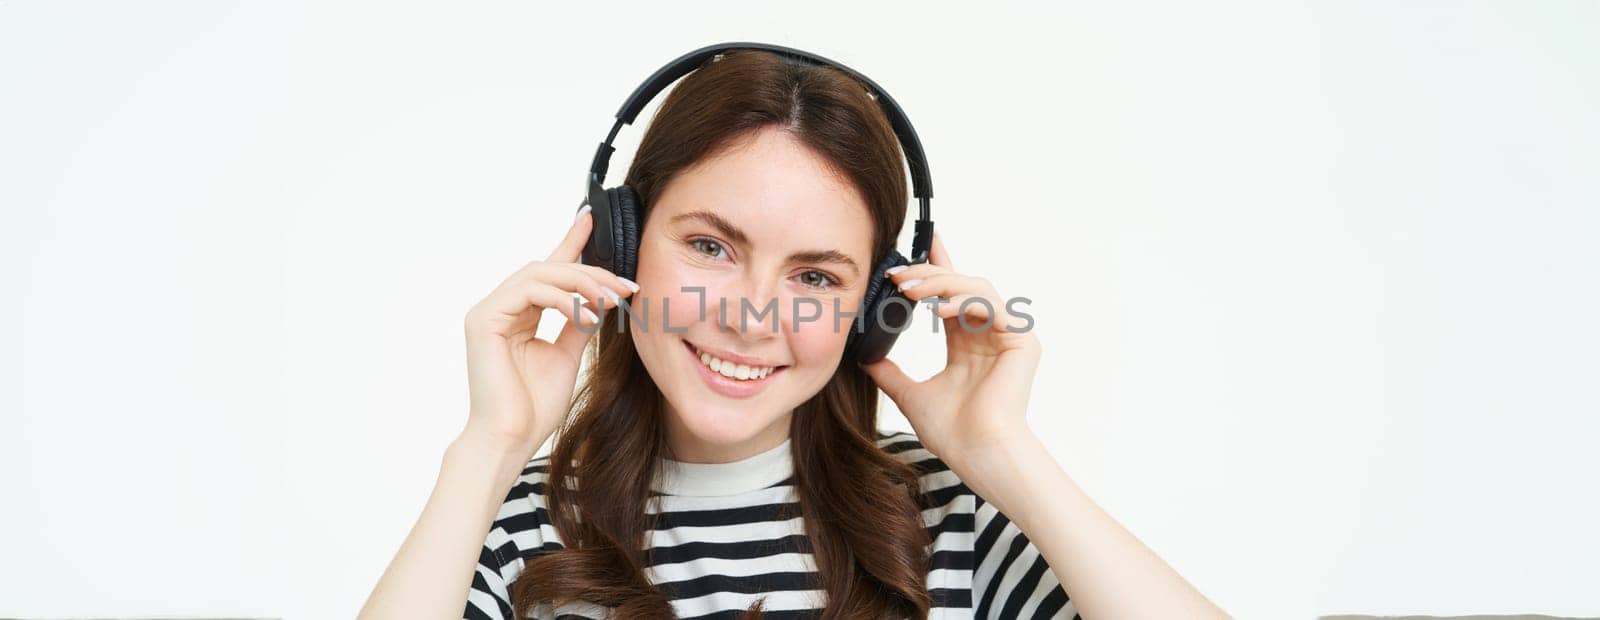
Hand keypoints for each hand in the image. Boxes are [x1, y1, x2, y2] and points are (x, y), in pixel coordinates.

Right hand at [460, 206, 636, 455]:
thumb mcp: (566, 355)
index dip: (569, 243)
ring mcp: (488, 312)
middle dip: (590, 272)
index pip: (547, 272)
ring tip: (610, 300)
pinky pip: (527, 291)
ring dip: (580, 283)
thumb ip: (578, 323)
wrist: (510, 439)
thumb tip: (601, 299)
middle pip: (547, 269)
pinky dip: (562, 299)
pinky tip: (586, 314)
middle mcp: (500, 308)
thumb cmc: (533, 407)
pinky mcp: (483, 319)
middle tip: (625, 285)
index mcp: (517, 315)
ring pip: (539, 274)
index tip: (591, 220)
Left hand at [860, 232, 1041, 463]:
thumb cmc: (954, 433)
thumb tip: (865, 359)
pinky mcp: (1022, 341)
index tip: (914, 247)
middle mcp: (988, 334)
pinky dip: (965, 303)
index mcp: (966, 343)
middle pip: (961, 285)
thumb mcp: (911, 395)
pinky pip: (992, 307)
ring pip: (976, 288)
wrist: (978, 455)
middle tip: (898, 274)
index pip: (949, 295)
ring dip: (942, 284)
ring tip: (909, 289)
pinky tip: (939, 310)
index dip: (936, 268)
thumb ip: (891, 374)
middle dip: (929, 274)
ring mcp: (1007, 335)